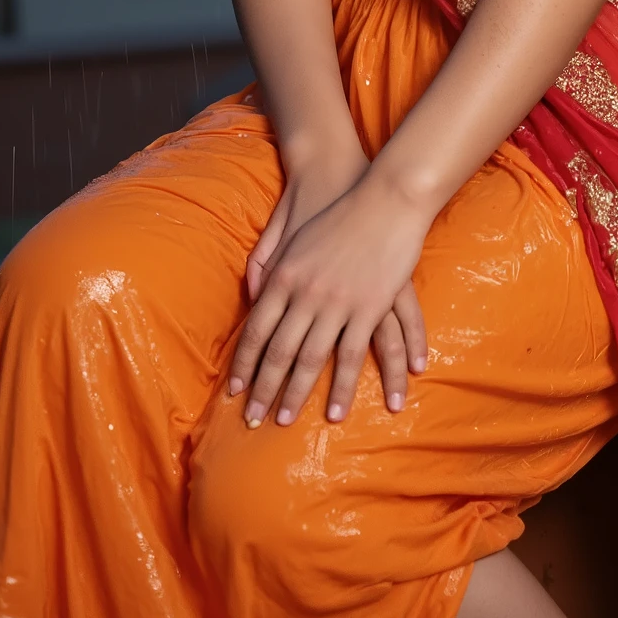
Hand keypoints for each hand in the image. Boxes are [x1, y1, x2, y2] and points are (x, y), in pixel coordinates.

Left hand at [231, 164, 429, 427]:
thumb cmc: (333, 209)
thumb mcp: (287, 234)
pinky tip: (342, 408)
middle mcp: (305, 294)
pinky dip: (348, 383)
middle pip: (279, 353)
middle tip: (256, 421)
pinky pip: (358, 353)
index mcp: (282, 277)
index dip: (244, 364)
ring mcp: (338, 302)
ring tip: (291, 422)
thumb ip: (266, 265)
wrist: (381, 194)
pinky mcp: (371, 306)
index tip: (236, 392)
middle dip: (265, 391)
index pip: (255, 331)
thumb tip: (254, 295)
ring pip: (314, 360)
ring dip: (301, 395)